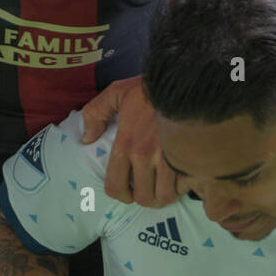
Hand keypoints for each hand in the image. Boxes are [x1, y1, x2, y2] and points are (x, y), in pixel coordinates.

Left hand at [80, 75, 178, 206]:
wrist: (183, 78)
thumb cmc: (150, 86)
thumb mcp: (117, 92)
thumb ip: (96, 113)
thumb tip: (86, 138)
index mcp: (126, 144)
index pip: (116, 186)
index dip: (121, 195)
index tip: (127, 191)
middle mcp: (145, 156)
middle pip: (143, 197)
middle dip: (145, 198)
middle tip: (149, 189)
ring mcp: (169, 159)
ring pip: (164, 197)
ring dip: (164, 195)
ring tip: (166, 186)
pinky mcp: (189, 158)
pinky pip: (184, 186)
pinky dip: (183, 186)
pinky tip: (182, 177)